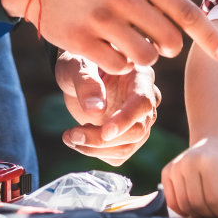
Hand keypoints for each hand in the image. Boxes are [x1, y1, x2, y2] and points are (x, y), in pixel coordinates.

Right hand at [1, 0, 217, 75]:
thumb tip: (195, 25)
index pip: (186, 12)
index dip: (209, 37)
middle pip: (169, 42)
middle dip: (166, 48)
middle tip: (152, 41)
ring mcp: (102, 19)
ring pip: (144, 58)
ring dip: (141, 58)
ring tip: (128, 44)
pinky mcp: (80, 41)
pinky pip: (117, 66)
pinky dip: (118, 64)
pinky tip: (108, 50)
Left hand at [55, 52, 158, 166]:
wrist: (78, 73)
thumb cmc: (80, 62)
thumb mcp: (77, 66)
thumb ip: (87, 83)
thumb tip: (95, 110)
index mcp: (140, 76)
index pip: (142, 103)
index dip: (126, 119)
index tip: (104, 132)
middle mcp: (147, 99)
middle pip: (137, 130)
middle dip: (102, 139)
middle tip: (72, 135)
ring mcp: (139, 120)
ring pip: (129, 147)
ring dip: (96, 150)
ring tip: (70, 137)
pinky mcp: (127, 135)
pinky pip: (119, 155)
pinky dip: (96, 154)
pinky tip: (79, 139)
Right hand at [161, 135, 217, 217]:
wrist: (214, 141)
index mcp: (207, 160)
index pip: (213, 198)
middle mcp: (187, 162)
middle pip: (197, 204)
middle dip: (211, 213)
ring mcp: (175, 167)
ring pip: (184, 205)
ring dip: (198, 212)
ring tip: (210, 206)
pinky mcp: (167, 172)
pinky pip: (172, 202)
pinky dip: (184, 208)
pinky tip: (197, 203)